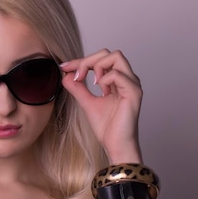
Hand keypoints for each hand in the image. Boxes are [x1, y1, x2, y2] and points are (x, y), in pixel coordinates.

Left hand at [60, 49, 142, 164]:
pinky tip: (101, 93)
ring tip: (92, 83)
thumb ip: (78, 88)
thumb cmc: (107, 127)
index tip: (64, 67)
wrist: (115, 145)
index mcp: (118, 80)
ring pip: (116, 56)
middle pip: (108, 53)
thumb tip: (66, 74)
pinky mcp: (134, 93)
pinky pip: (118, 74)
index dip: (81, 60)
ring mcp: (132, 84)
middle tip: (77, 75)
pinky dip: (104, 79)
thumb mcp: (86, 102)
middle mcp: (127, 79)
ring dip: (97, 66)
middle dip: (87, 60)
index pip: (101, 59)